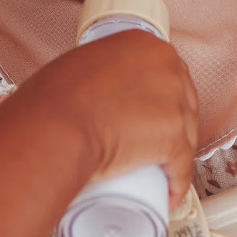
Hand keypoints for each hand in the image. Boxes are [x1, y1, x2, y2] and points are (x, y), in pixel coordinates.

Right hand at [0, 31, 198, 207]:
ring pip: (185, 134)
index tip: (151, 114)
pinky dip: (176, 184)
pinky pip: (182, 167)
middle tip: (150, 146)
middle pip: (182, 101)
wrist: (53, 127)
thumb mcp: (76, 67)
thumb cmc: (51, 101)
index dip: (161, 98)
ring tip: (154, 172)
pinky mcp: (176, 137)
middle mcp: (167, 66)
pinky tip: (169, 193)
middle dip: (172, 126)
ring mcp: (175, 102)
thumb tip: (90, 88)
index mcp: (143, 43)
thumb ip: (92, 71)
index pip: (166, 72)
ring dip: (174, 156)